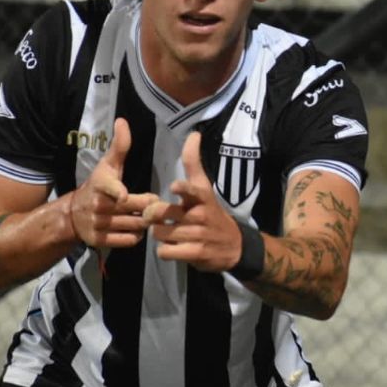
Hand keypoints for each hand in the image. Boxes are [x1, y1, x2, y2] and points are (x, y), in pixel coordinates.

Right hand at [69, 118, 157, 247]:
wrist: (73, 214)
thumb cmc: (98, 186)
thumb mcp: (107, 166)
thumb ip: (119, 146)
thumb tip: (122, 120)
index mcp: (101, 185)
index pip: (110, 188)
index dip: (118, 192)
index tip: (124, 196)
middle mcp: (99, 205)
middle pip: (135, 209)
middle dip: (150, 208)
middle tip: (157, 206)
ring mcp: (99, 225)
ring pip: (135, 225)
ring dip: (145, 222)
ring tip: (148, 216)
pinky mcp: (100, 241)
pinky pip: (129, 241)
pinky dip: (137, 236)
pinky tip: (137, 229)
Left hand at [144, 130, 244, 271]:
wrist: (233, 246)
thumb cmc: (211, 213)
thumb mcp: (204, 188)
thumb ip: (194, 163)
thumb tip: (194, 133)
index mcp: (202, 197)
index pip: (193, 189)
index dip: (184, 188)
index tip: (175, 187)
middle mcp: (201, 215)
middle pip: (163, 213)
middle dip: (153, 216)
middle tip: (156, 218)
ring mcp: (199, 236)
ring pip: (160, 233)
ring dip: (159, 234)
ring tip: (169, 233)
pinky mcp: (196, 254)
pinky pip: (165, 251)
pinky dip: (165, 250)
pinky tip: (173, 247)